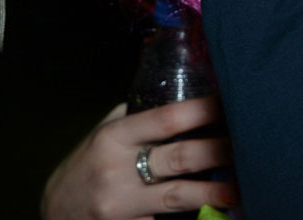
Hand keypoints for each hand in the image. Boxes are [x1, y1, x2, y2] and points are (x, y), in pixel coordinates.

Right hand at [41, 99, 236, 219]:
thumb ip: (136, 119)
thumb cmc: (85, 167)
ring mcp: (121, 206)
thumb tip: (180, 95)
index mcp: (113, 138)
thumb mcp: (101, 136)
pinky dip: (190, 218)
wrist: (52, 214)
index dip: (200, 111)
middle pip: (178, 159)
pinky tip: (215, 213)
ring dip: (213, 192)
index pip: (165, 119)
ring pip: (178, 197)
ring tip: (242, 187)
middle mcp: (117, 171)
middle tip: (249, 144)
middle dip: (217, 151)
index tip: (229, 103)